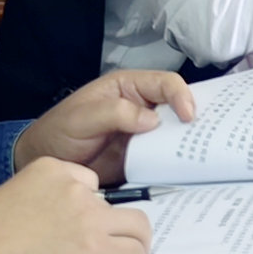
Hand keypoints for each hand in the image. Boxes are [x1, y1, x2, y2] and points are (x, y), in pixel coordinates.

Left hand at [9, 69, 194, 183]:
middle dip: (194, 118)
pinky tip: (186, 170)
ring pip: (176, 133)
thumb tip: (153, 119)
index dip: (181, 96)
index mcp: (128, 88)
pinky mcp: (143, 157)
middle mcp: (141, 108)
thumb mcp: (82, 117)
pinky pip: (165, 157)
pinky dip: (176, 162)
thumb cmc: (59, 132)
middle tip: (206, 136)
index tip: (188, 116)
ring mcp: (144, 134)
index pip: (165, 83)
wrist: (45, 164)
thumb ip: (115, 113)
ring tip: (203, 155)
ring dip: (189, 142)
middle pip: (177, 107)